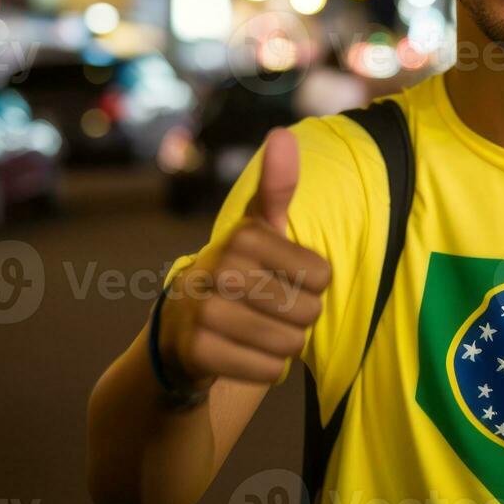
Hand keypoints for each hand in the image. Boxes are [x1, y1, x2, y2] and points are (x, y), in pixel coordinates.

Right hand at [159, 129, 330, 387]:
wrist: (180, 327)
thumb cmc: (238, 271)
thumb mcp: (259, 228)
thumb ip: (276, 186)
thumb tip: (282, 133)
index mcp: (244, 236)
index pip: (323, 276)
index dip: (313, 285)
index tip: (283, 279)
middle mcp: (220, 268)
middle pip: (308, 311)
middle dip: (299, 319)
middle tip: (269, 311)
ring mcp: (204, 311)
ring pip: (290, 343)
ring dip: (284, 345)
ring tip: (259, 332)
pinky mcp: (197, 351)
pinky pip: (267, 370)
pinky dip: (265, 369)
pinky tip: (244, 353)